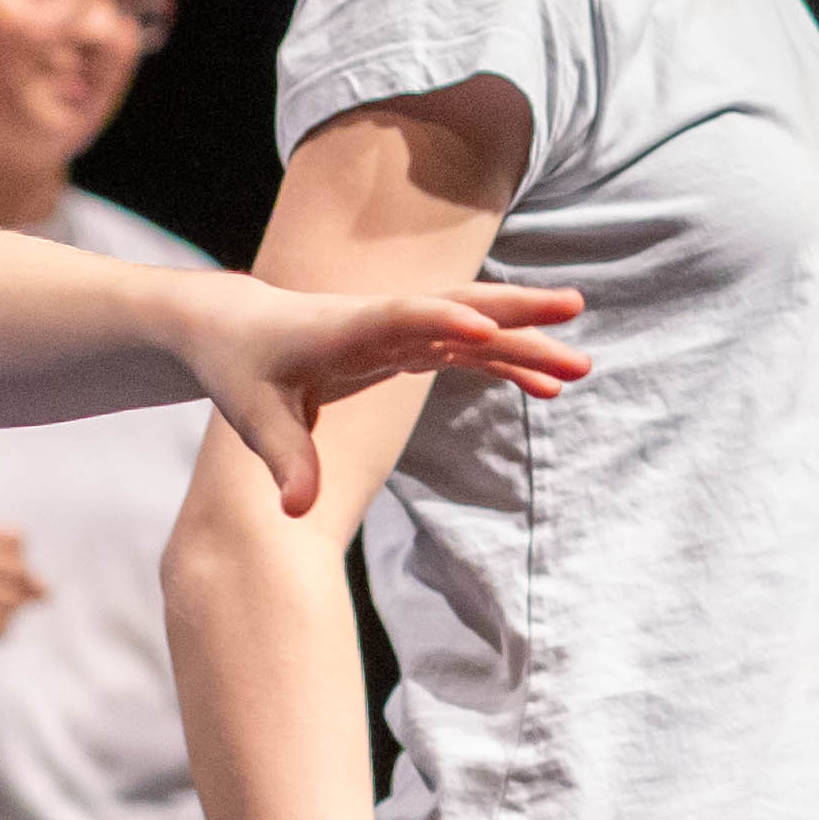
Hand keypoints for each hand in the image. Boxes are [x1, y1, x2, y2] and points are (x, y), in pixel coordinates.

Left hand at [190, 275, 587, 518]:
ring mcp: (403, 329)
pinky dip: (508, 367)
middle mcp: (383, 319)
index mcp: (343, 328)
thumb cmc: (243, 367)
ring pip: (476, 330)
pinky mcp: (410, 345)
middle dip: (515, 309)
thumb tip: (295, 511)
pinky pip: (470, 353)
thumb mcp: (255, 417)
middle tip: (574, 308)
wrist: (237, 327)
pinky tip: (548, 390)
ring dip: (527, 344)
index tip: (484, 328)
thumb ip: (285, 460)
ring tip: (581, 367)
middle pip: (458, 307)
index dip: (439, 320)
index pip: (398, 318)